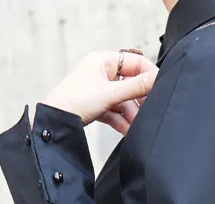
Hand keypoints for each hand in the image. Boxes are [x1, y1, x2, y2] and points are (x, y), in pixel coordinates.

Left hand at [33, 50, 157, 134]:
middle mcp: (101, 73)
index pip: (135, 63)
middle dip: (138, 101)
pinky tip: (128, 130)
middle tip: (148, 111)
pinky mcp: (96, 106)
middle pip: (130, 84)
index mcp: (103, 60)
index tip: (159, 88)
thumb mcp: (111, 93)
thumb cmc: (74, 100)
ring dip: (131, 114)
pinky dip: (122, 121)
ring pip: (123, 101)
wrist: (55, 121)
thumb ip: (136, 87)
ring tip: (136, 126)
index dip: (148, 75)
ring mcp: (98, 90)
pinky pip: (115, 111)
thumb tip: (157, 79)